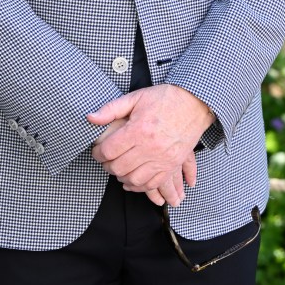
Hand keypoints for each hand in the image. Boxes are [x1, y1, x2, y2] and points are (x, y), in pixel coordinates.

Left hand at [87, 84, 212, 205]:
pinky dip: (139, 186)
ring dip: (121, 177)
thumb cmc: (164, 99)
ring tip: (118, 169)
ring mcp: (162, 159)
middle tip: (105, 160)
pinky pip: (152, 184)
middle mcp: (150, 147)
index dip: (98, 153)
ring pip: (134, 179)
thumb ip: (111, 109)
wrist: (194, 103)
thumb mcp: (136, 97)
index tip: (97, 151)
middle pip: (119, 167)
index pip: (109, 150)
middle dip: (107, 165)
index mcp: (138, 129)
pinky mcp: (171, 165)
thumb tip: (90, 118)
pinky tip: (132, 180)